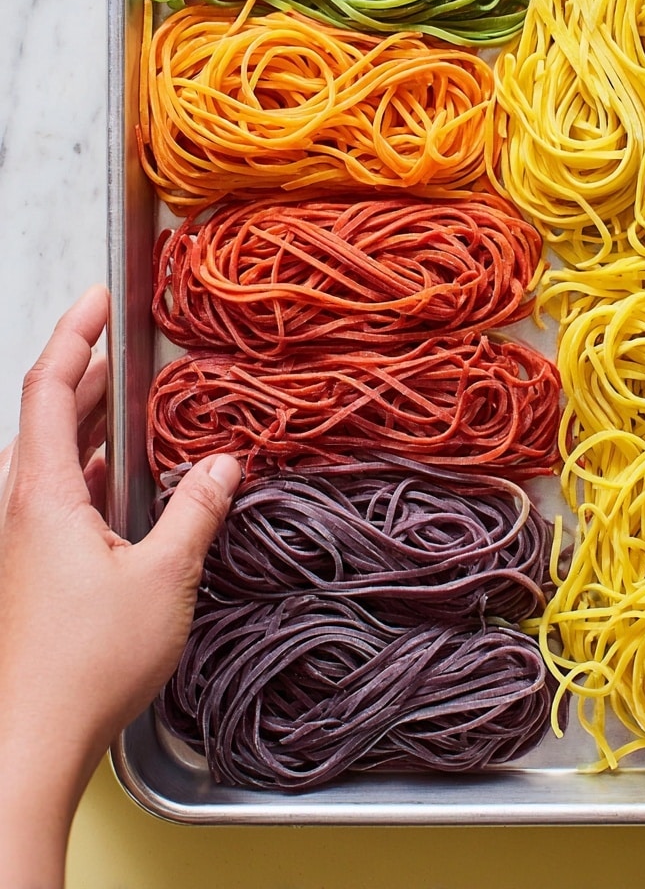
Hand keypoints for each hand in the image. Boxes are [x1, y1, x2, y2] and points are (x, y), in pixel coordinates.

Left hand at [0, 286, 240, 887]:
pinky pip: (58, 493)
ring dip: (87, 418)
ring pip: (52, 456)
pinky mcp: (36, 569)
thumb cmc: (86, 662)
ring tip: (127, 396)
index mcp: (44, 495)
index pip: (49, 389)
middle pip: (48, 416)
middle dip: (86, 368)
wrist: (28, 741)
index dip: (74, 335)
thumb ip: (196, 513)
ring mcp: (26, 541)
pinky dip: (89, 465)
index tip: (99, 297)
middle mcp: (24, 509)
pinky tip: (117, 477)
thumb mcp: (163, 577)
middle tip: (126, 340)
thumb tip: (225, 465)